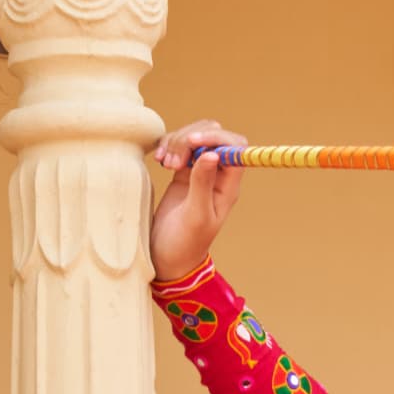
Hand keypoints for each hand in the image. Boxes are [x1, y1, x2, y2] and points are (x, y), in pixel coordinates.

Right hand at [148, 120, 246, 287]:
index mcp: (228, 186)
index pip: (235, 147)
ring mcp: (199, 172)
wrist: (166, 258)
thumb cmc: (184, 244)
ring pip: (195, 137)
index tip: (192, 141)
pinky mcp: (181, 173)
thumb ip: (202, 184)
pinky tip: (158, 160)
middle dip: (190, 139)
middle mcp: (217, 176)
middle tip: (171, 162)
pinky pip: (179, 146)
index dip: (216, 137)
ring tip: (163, 163)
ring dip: (176, 142)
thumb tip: (211, 154)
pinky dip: (168, 146)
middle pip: (214, 135)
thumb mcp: (195, 216)